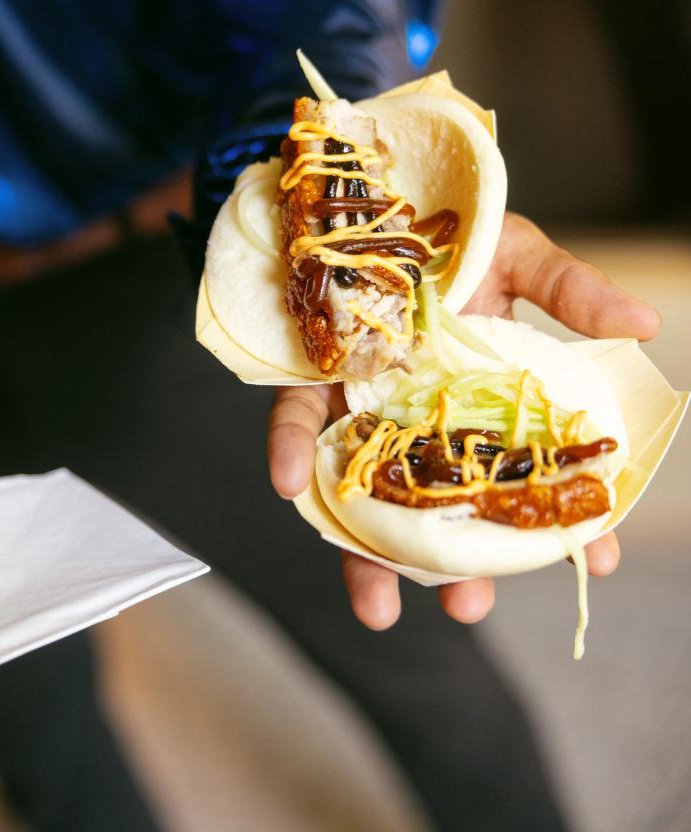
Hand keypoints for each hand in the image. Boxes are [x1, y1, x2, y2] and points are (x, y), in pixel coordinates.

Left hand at [268, 213, 660, 629]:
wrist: (375, 204)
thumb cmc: (456, 237)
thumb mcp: (522, 258)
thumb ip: (572, 293)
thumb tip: (647, 326)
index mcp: (484, 406)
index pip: (524, 476)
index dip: (558, 520)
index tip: (593, 562)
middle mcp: (423, 421)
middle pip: (441, 508)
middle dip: (454, 567)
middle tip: (470, 608)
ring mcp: (364, 411)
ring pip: (367, 494)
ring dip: (366, 555)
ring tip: (380, 612)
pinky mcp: (308, 385)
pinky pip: (294, 423)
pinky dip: (291, 454)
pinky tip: (290, 487)